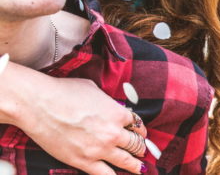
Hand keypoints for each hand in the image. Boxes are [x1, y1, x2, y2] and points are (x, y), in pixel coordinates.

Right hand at [1, 63, 146, 173]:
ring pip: (126, 161)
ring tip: (141, 168)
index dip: (140, 129)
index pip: (137, 124)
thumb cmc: (65, 92)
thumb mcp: (95, 90)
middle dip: (140, 148)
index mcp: (118, 113)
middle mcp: (113, 133)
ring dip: (136, 165)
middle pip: (136, 144)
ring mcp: (99, 149)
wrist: (39, 105)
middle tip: (142, 151)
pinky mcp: (83, 161)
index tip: (139, 133)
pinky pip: (105, 174)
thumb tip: (110, 107)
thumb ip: (107, 103)